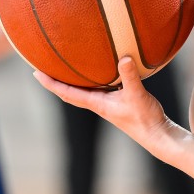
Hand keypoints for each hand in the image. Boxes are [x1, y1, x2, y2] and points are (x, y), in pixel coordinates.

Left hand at [34, 57, 174, 155]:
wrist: (157, 135)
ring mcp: (107, 104)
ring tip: (63, 66)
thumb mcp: (137, 95)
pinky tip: (97, 70)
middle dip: (55, 81)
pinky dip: (91, 79)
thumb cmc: (145, 118)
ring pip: (83, 90)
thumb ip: (130, 76)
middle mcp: (98, 104)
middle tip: (41, 67)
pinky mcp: (117, 102)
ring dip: (71, 80)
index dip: (50, 83)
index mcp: (96, 103)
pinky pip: (98, 88)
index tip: (35, 73)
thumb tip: (124, 57)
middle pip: (69, 92)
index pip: (66, 92)